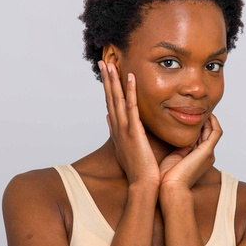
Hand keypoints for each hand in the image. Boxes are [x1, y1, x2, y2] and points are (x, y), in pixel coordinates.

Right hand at [100, 61, 160, 187]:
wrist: (144, 184)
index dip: (108, 88)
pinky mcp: (134, 131)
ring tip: (110, 64)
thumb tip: (110, 119)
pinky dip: (130, 91)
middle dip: (106, 79)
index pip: (111, 105)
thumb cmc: (140, 170)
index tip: (106, 74)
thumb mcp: (125, 148)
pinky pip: (132, 106)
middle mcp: (118, 128)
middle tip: (102, 61)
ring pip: (116, 99)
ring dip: (113, 80)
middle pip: (110, 98)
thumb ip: (118, 133)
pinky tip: (131, 77)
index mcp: (117, 131)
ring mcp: (124, 129)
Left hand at [159, 113, 222, 191]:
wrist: (171, 187)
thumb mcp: (173, 156)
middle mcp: (206, 156)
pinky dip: (213, 121)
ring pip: (213, 131)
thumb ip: (179, 146)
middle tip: (196, 108)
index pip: (201, 138)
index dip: (198, 126)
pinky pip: (215, 132)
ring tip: (202, 108)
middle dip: (204, 120)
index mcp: (198, 158)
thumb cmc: (167, 176)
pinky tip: (206, 114)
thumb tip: (176, 134)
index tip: (189, 115)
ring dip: (209, 119)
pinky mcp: (207, 150)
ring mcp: (208, 153)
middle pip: (208, 133)